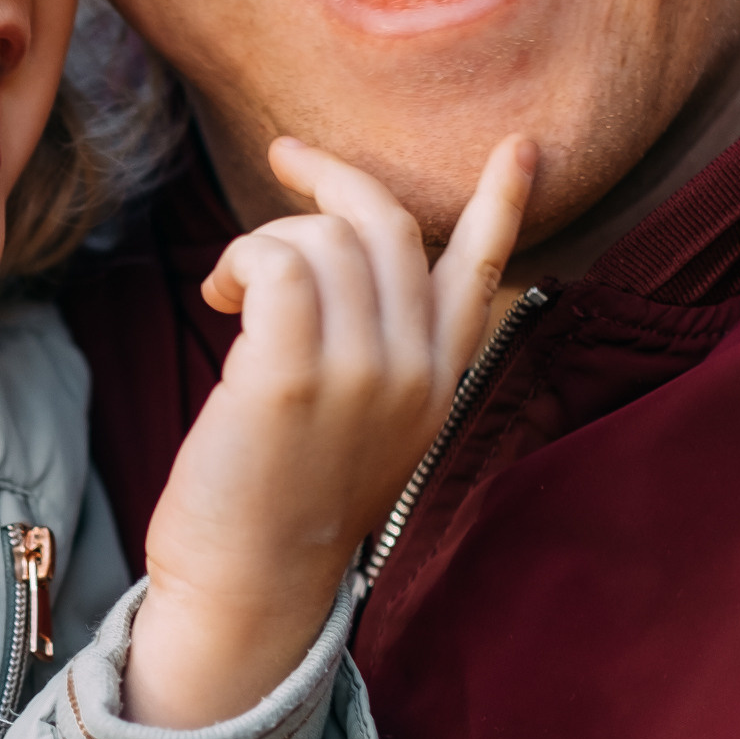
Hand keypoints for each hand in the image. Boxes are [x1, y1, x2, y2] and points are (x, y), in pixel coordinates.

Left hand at [124, 134, 536, 727]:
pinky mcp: (294, 377)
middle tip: (283, 158)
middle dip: (331, 178)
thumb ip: (373, 353)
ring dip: (263, 241)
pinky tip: (219, 299)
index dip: (501, 204)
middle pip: (386, 224)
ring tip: (229, 291)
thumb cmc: (280, 503)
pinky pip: (278, 262)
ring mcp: (361, 373)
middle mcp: (415, 371)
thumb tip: (332, 264)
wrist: (249, 590)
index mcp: (440, 380)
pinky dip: (240, 259)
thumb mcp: (358, 427)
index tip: (520, 148)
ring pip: (324, 237)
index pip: (483, 272)